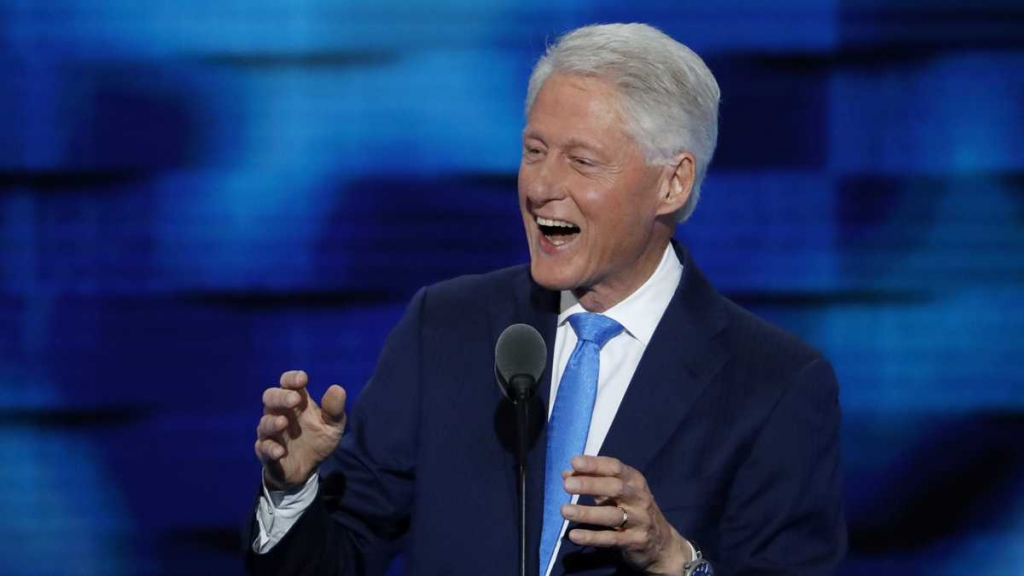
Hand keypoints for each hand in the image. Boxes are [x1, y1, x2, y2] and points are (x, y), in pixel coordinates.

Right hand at [254, 370, 346, 489]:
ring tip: (284, 423)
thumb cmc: (318, 440)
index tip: (303, 379)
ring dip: (273, 422)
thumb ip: (334, 409)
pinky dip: (270, 449)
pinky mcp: (266, 452)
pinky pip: (264, 448)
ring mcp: (271, 432)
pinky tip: (280, 451)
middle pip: (270, 397)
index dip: (292, 378)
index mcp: (296, 402)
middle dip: (281, 397)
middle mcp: (280, 413)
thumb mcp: (333, 425)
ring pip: (265, 422)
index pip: (288, 383)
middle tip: (295, 400)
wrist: (308, 469)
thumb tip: (337, 388)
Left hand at [561, 455, 691, 575]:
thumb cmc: (633, 510)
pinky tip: (574, 535)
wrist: (662, 544)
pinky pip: (611, 539)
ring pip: (612, 515)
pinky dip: (592, 537)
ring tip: (564, 510)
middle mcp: (639, 498)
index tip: (575, 461)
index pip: (615, 467)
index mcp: (634, 481)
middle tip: (567, 485)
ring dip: (587, 512)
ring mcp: (639, 520)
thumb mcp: (617, 493)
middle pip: (615, 488)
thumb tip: (566, 473)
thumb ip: (593, 481)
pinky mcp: (635, 541)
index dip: (595, 464)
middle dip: (590, 485)